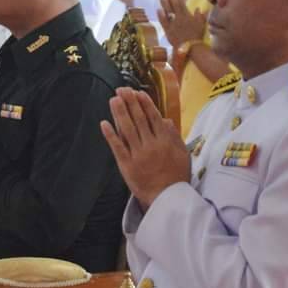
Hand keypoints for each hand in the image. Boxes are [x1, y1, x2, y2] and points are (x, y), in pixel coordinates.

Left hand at [100, 88, 189, 207]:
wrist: (167, 198)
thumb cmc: (177, 176)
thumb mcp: (182, 154)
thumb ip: (174, 136)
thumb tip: (165, 120)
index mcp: (164, 141)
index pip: (153, 117)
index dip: (144, 104)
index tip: (137, 92)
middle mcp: (150, 145)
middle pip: (138, 119)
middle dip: (130, 102)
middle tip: (122, 89)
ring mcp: (138, 154)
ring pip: (127, 129)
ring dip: (119, 113)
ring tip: (113, 99)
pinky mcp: (126, 165)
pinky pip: (117, 147)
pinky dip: (110, 135)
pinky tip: (104, 123)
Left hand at [158, 0, 206, 46]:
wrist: (191, 47)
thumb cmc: (197, 36)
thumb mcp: (201, 25)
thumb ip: (200, 16)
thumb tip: (199, 8)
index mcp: (187, 16)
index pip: (181, 4)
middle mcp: (179, 19)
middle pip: (174, 6)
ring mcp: (173, 24)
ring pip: (168, 12)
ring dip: (164, 4)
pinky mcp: (168, 31)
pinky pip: (164, 22)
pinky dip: (161, 15)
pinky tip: (158, 10)